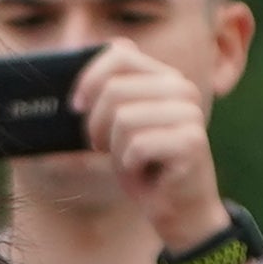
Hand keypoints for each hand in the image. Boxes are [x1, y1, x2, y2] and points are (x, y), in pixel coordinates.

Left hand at [66, 38, 229, 254]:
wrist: (179, 211)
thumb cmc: (145, 168)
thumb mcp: (117, 128)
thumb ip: (104, 98)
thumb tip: (71, 81)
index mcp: (165, 78)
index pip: (120, 53)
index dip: (89, 78)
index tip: (76, 106)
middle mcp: (182, 88)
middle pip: (114, 90)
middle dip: (97, 125)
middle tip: (104, 147)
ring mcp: (190, 113)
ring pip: (123, 119)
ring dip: (117, 150)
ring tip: (132, 161)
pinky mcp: (191, 141)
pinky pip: (137, 146)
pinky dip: (131, 166)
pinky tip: (146, 173)